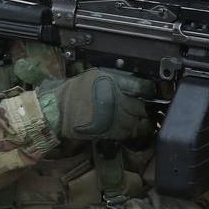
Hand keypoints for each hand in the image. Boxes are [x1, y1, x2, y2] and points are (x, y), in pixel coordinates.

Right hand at [36, 68, 154, 140]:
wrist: (58, 110)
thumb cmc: (75, 91)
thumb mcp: (95, 76)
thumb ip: (116, 79)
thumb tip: (134, 84)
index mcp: (113, 82)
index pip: (141, 86)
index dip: (149, 90)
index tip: (150, 92)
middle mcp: (115, 99)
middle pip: (140, 106)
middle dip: (142, 107)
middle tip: (143, 107)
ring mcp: (113, 117)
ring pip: (135, 121)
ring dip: (138, 121)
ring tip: (136, 119)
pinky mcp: (109, 131)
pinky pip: (127, 132)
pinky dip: (130, 131)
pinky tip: (128, 128)